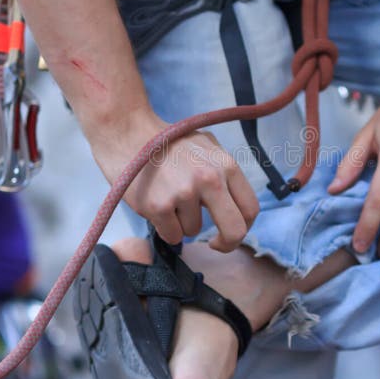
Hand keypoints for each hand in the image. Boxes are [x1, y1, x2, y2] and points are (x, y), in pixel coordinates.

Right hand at [90, 108, 258, 251]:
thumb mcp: (206, 147)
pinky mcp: (159, 206)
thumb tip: (235, 204)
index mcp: (226, 165)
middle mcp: (210, 179)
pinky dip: (164, 227)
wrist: (128, 133)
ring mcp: (184, 193)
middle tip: (214, 244)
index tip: (230, 231)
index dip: (244, 227)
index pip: (251, 208)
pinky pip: (172, 235)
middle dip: (226, 244)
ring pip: (194, 231)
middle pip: (234, 230)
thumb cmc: (167, 143)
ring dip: (181, 222)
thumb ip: (223, 172)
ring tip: (167, 197)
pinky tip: (156, 204)